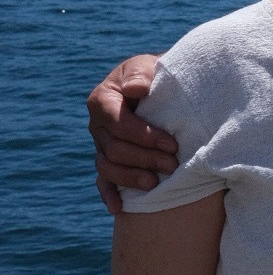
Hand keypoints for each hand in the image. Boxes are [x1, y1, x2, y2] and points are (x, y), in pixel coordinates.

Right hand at [87, 56, 175, 213]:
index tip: (171, 143)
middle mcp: (97, 125)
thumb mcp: (149, 65)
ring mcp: (101, 145)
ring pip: (108, 167)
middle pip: (114, 148)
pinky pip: (103, 180)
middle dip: (144, 158)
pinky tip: (118, 208)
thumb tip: (135, 89)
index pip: (116, 123)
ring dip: (130, 178)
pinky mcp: (109, 160)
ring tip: (154, 185)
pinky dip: (109, 194)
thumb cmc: (156, 74)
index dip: (143, 135)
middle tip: (173, 165)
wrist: (163, 86)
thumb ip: (141, 74)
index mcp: (103, 99)